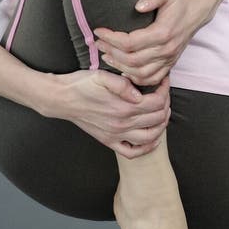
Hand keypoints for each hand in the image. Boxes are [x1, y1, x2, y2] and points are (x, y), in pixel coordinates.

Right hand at [52, 70, 171, 158]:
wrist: (62, 99)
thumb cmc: (81, 84)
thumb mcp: (101, 76)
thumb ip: (122, 84)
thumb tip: (138, 94)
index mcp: (123, 106)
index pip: (157, 102)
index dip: (165, 90)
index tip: (163, 81)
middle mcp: (122, 124)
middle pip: (157, 118)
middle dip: (166, 104)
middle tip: (163, 93)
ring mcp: (116, 135)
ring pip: (150, 137)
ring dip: (161, 125)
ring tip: (162, 112)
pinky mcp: (109, 141)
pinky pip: (133, 152)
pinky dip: (147, 147)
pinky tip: (152, 138)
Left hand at [93, 0, 208, 86]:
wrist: (197, 11)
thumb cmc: (179, 0)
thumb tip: (137, 6)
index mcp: (163, 33)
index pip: (130, 42)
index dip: (111, 39)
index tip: (99, 31)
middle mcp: (166, 49)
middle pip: (131, 60)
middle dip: (111, 52)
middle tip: (98, 43)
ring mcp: (169, 59)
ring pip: (140, 73)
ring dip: (120, 67)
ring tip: (106, 56)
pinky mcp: (170, 63)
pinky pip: (152, 79)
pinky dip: (136, 78)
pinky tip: (124, 70)